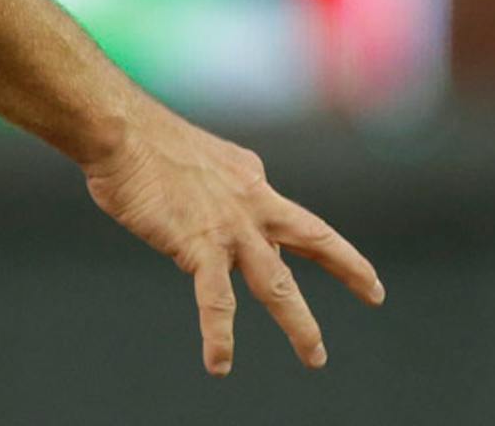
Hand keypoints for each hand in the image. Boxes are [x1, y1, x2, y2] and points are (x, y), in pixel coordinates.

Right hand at [82, 105, 383, 375]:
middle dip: (348, 267)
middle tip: (374, 292)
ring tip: (315, 357)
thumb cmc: (139, 140)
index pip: (280, 219)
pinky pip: (217, 301)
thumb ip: (209, 192)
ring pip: (276, 284)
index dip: (292, 241)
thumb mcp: (192, 160)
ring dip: (299, 323)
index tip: (298, 254)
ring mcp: (230, 225)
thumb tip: (205, 220)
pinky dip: (219, 334)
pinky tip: (220, 363)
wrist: (119, 130)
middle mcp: (251, 200)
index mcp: (248, 176)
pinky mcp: (199, 245)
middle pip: (311, 239)